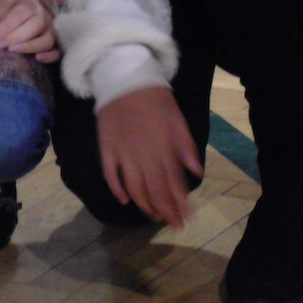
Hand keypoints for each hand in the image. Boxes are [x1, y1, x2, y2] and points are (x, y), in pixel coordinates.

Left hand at [0, 0, 59, 62]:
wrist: (28, 7)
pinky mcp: (57, 42)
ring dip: (30, 46)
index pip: (20, 14)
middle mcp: (44, 15)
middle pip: (36, 25)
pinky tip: (38, 58)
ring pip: (48, 39)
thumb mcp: (3, 4)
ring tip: (13, 50)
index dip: (6, 26)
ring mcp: (52, 29)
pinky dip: (50, 56)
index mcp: (29, 3)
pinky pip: (58, 50)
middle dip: (16, 37)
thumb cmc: (13, 7)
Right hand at [96, 86, 202, 227]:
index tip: (186, 218)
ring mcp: (122, 153)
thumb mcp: (177, 119)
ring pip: (133, 187)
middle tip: (171, 224)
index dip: (179, 203)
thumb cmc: (155, 99)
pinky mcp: (106, 148)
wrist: (123, 78)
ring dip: (144, 204)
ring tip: (152, 216)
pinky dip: (117, 189)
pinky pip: (110, 174)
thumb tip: (196, 172)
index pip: (172, 183)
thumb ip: (186, 147)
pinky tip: (124, 200)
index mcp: (163, 148)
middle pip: (154, 190)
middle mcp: (143, 155)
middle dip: (164, 210)